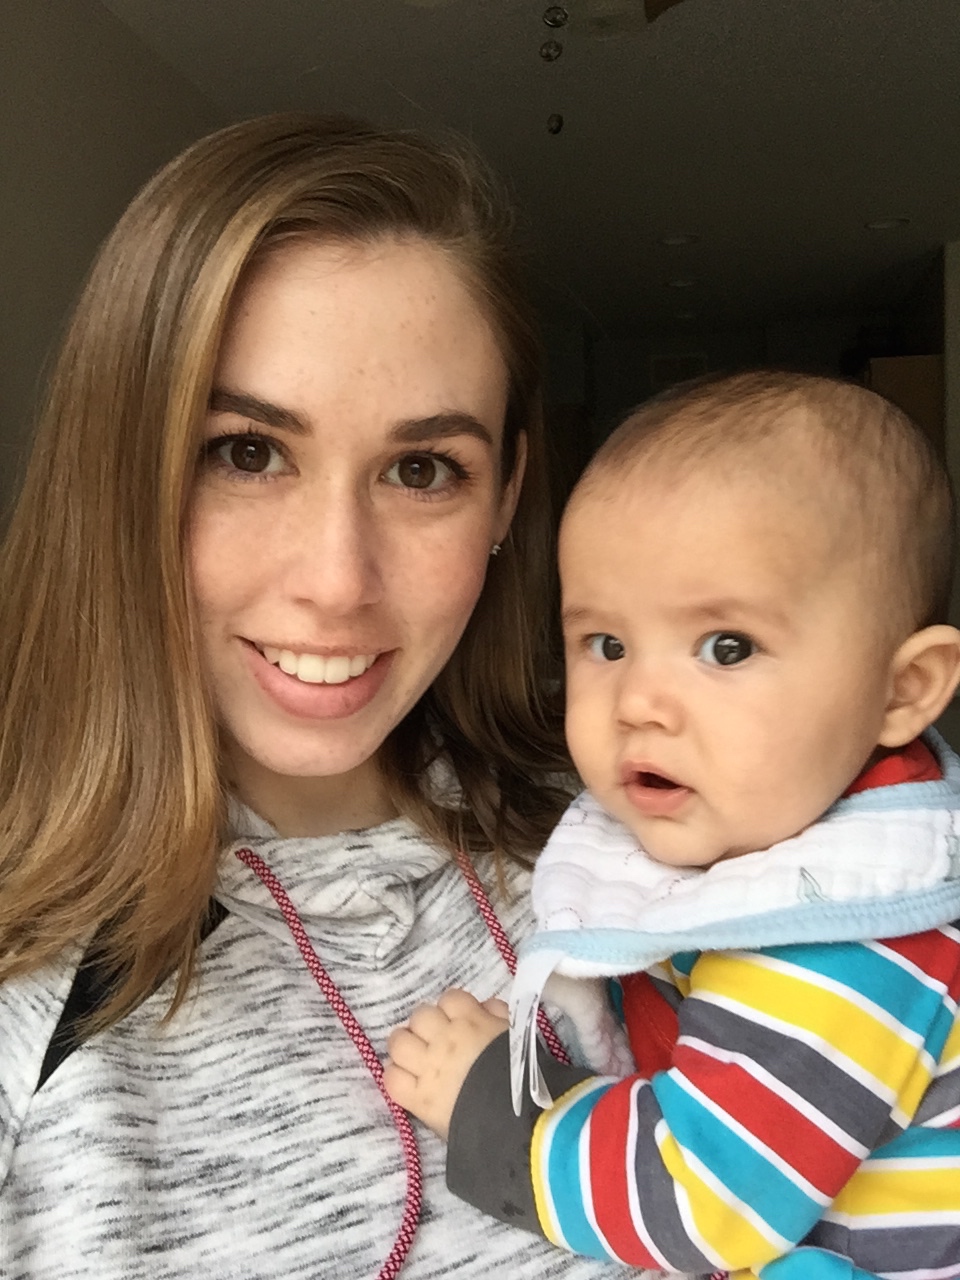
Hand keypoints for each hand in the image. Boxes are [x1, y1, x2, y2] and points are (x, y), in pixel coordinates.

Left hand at [384, 989, 508, 1139]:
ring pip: (398, 1042)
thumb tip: (484, 1006)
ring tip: (414, 1058)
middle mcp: (444, 1039)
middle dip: (426, 1026)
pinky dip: (396, 1077)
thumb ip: (499, 1017)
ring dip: (404, 1047)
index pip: (450, 998)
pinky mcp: (417, 1098)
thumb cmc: (524, 1077)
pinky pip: (391, 1078)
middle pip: (420, 1016)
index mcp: (471, 1022)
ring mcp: (427, 1068)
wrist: (517, 1119)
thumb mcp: (517, 1038)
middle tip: (434, 1041)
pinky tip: (407, 1081)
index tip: (457, 1022)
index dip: (452, 1009)